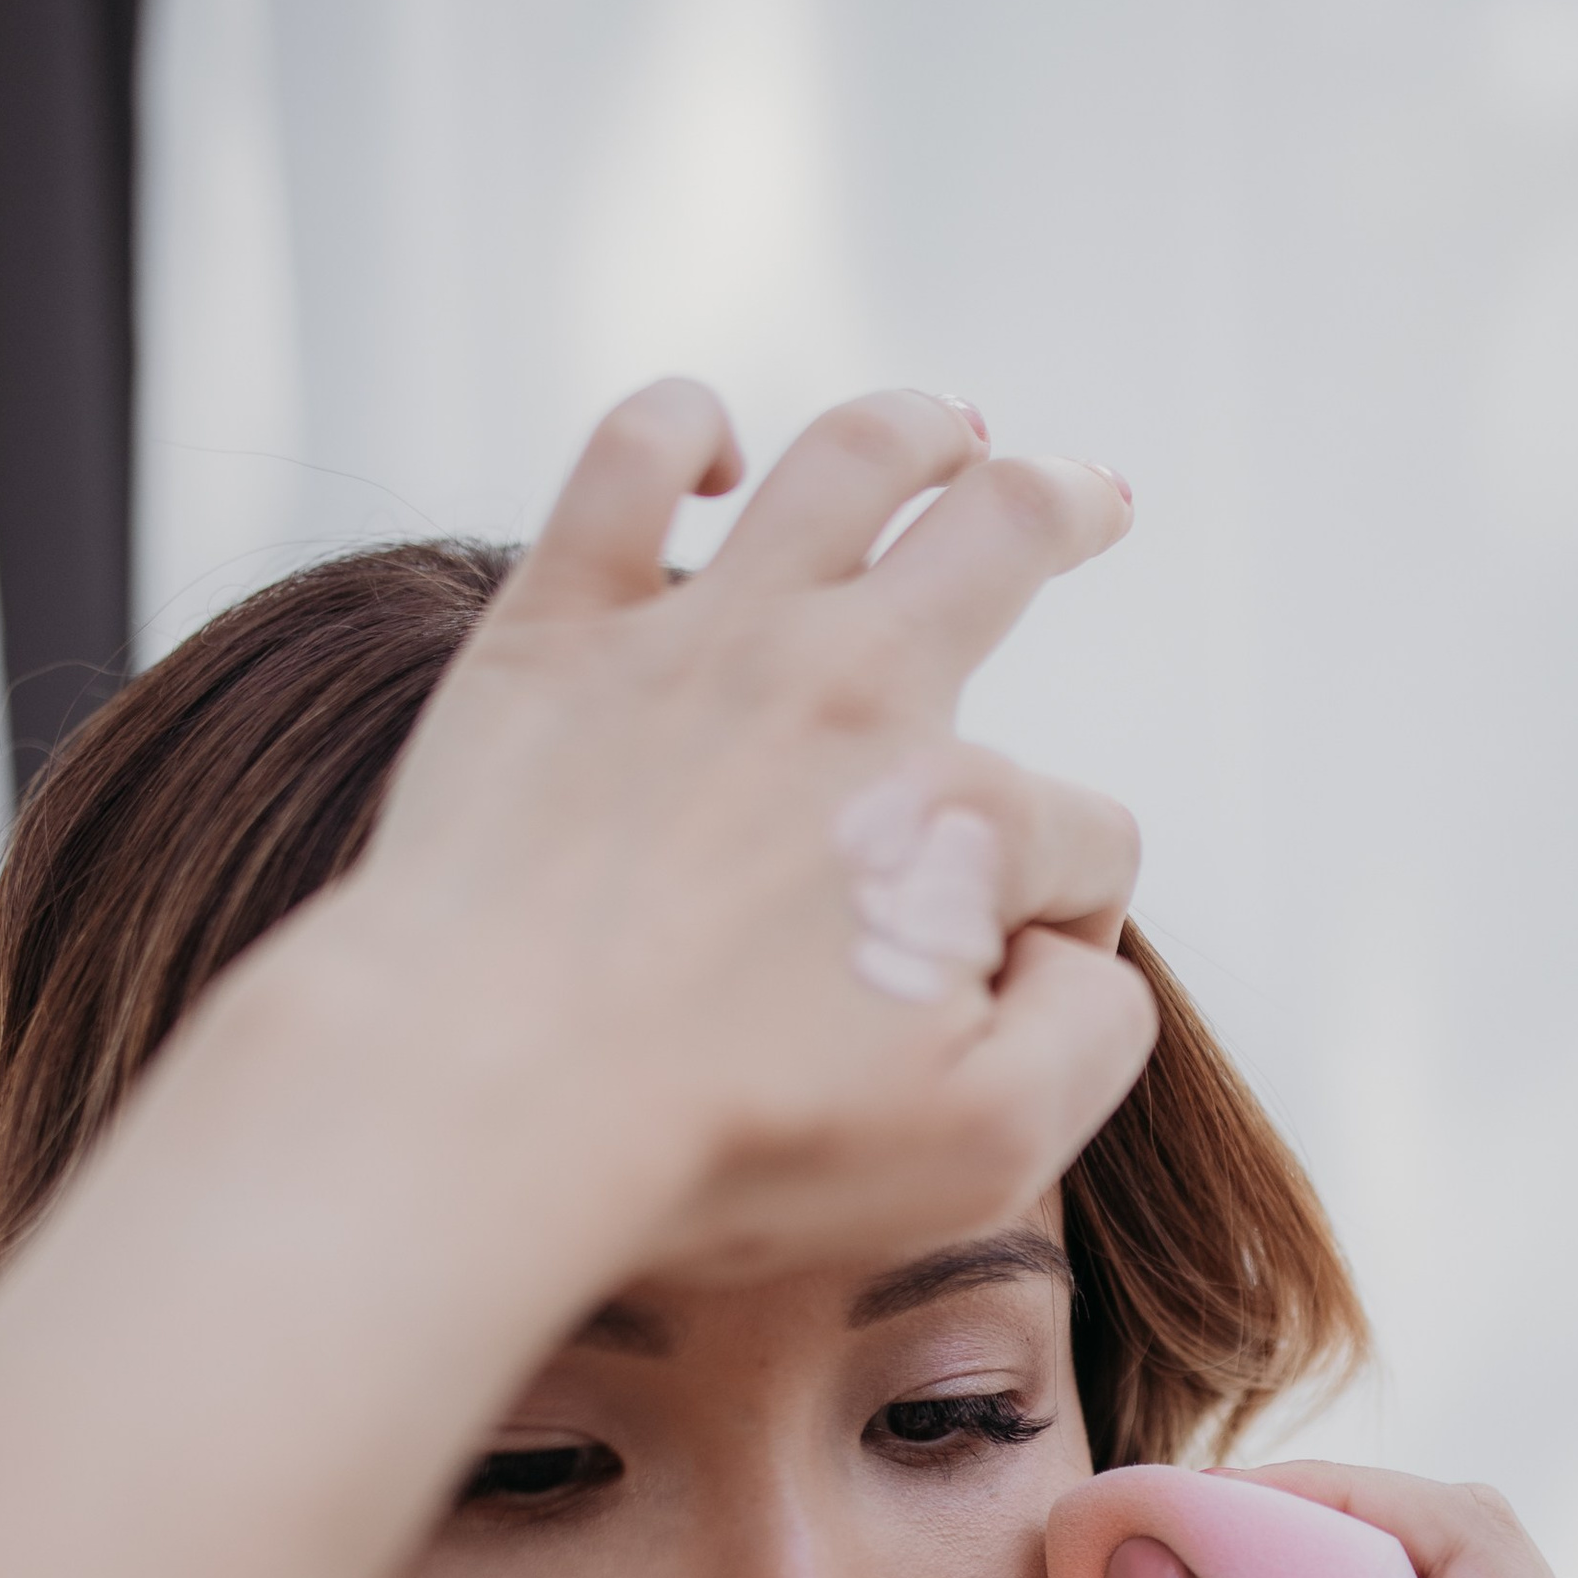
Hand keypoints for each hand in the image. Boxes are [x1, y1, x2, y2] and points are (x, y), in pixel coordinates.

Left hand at [269, 378, 1152, 1288]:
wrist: (484, 1100)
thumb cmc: (729, 1144)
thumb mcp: (989, 1149)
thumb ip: (1092, 1036)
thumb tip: (1081, 948)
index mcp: (960, 819)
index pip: (1083, 840)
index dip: (1074, 914)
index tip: (1009, 979)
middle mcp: (849, 690)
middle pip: (1003, 539)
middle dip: (1067, 509)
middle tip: (1094, 500)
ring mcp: (699, 643)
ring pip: (846, 461)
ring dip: (918, 431)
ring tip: (947, 427)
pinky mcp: (555, 632)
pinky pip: (626, 458)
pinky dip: (679, 428)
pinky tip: (707, 452)